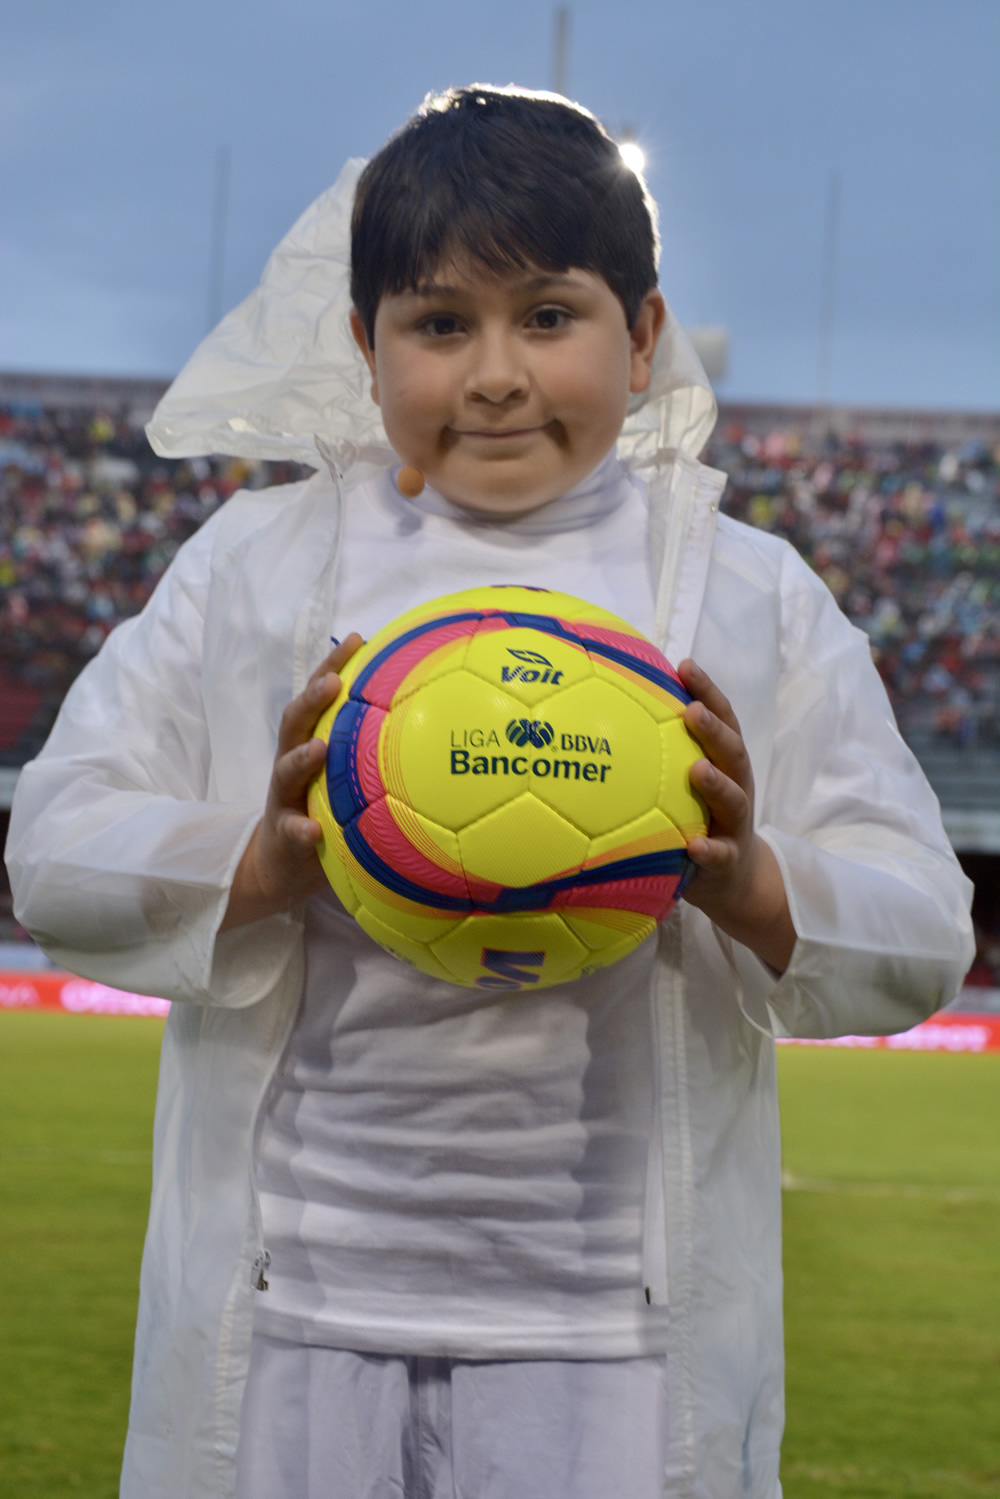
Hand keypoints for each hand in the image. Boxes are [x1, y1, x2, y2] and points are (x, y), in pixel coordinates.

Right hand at [220, 635, 362, 931]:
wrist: (282, 864)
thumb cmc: (326, 810)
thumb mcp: (348, 776)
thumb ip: (374, 748)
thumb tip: (432, 718)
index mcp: (309, 742)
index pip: (319, 697)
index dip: (333, 665)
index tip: (359, 638)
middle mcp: (291, 764)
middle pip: (295, 722)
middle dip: (311, 699)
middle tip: (333, 682)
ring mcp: (284, 798)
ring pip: (286, 772)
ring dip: (301, 758)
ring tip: (318, 748)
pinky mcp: (284, 835)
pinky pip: (292, 832)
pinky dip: (301, 830)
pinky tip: (314, 831)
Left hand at [677, 659, 795, 973]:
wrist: (735, 880)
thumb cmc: (700, 819)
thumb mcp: (683, 785)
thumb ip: (661, 752)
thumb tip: (611, 711)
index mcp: (725, 764)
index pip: (721, 719)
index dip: (707, 691)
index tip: (684, 664)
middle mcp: (736, 787)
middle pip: (732, 751)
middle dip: (714, 729)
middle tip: (692, 711)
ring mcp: (735, 825)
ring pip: (734, 800)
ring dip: (718, 784)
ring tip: (698, 770)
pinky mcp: (728, 862)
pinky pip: (720, 856)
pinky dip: (709, 850)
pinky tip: (693, 846)